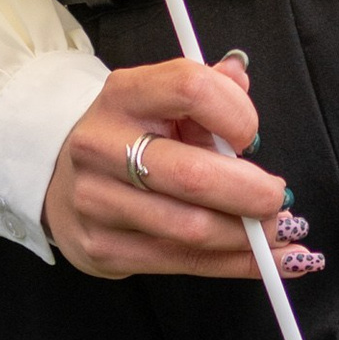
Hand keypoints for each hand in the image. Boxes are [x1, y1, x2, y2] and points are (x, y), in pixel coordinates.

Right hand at [41, 50, 315, 280]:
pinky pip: (181, 264)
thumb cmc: (129, 132)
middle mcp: (102, 146)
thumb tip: (239, 76)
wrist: (59, 174)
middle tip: (279, 199)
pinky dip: (232, 264)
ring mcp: (97, 203)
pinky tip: (261, 260)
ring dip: (248, 237)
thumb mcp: (161, 98)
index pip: (191, 88)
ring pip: (191, 230)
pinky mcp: (102, 250)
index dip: (236, 113)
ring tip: (279, 232)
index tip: (252, 136)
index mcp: (124, 94)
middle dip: (252, 194)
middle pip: (193, 176)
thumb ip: (207, 87)